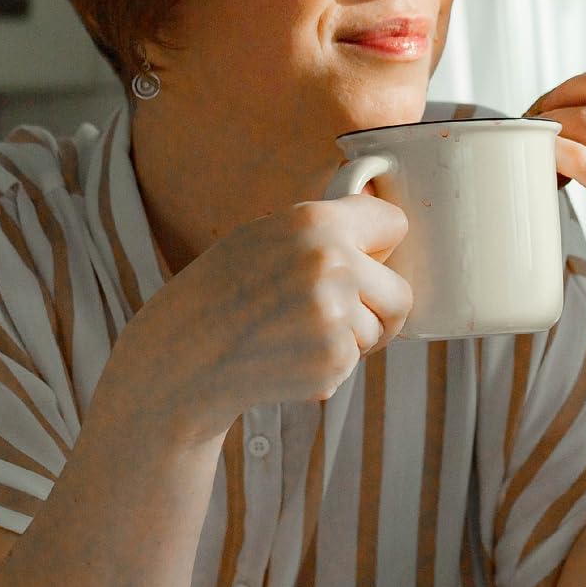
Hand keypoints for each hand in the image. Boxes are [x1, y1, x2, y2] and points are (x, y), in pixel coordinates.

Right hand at [120, 195, 412, 441]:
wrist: (184, 355)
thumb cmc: (223, 291)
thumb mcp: (266, 235)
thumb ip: (325, 232)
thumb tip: (385, 238)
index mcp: (315, 222)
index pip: (394, 223)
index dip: (380, 245)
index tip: (371, 256)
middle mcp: (332, 264)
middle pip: (402, 292)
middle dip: (377, 306)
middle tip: (336, 310)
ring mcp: (335, 317)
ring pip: (378, 332)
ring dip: (349, 338)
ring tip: (295, 332)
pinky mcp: (332, 362)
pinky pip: (353, 362)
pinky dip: (327, 364)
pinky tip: (286, 355)